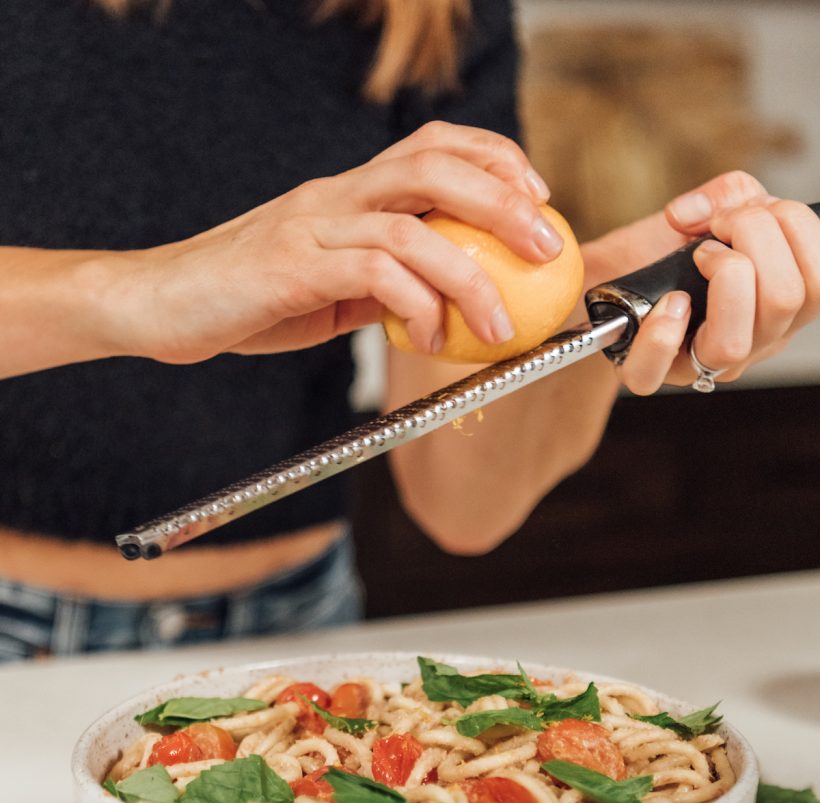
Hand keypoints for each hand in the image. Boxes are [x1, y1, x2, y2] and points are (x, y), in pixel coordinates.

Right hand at [104, 122, 561, 364]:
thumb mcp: (327, 288)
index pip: (432, 148)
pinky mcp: (291, 266)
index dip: (494, 159)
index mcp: (346, 195)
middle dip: (504, 200)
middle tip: (548, 245)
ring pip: (413, 224)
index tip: (538, 198)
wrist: (159, 304)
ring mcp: (311, 226)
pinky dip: (418, 307)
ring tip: (502, 322)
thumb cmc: (244, 298)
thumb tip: (438, 302)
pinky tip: (433, 340)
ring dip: (472, 273)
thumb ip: (380, 284)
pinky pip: (374, 274)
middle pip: (434, 167)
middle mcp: (334, 196)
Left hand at [582, 171, 819, 394]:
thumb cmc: (677, 248)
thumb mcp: (717, 209)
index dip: (792, 226)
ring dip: (720, 276)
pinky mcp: (650, 371)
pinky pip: (657, 372)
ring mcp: (704, 363)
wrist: (620, 269)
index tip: (747, 211)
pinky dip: (661, 332)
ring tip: (699, 255)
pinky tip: (668, 300)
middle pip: (786, 300)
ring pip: (733, 342)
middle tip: (718, 226)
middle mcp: (754, 342)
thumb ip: (732, 194)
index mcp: (783, 307)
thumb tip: (706, 213)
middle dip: (755, 235)